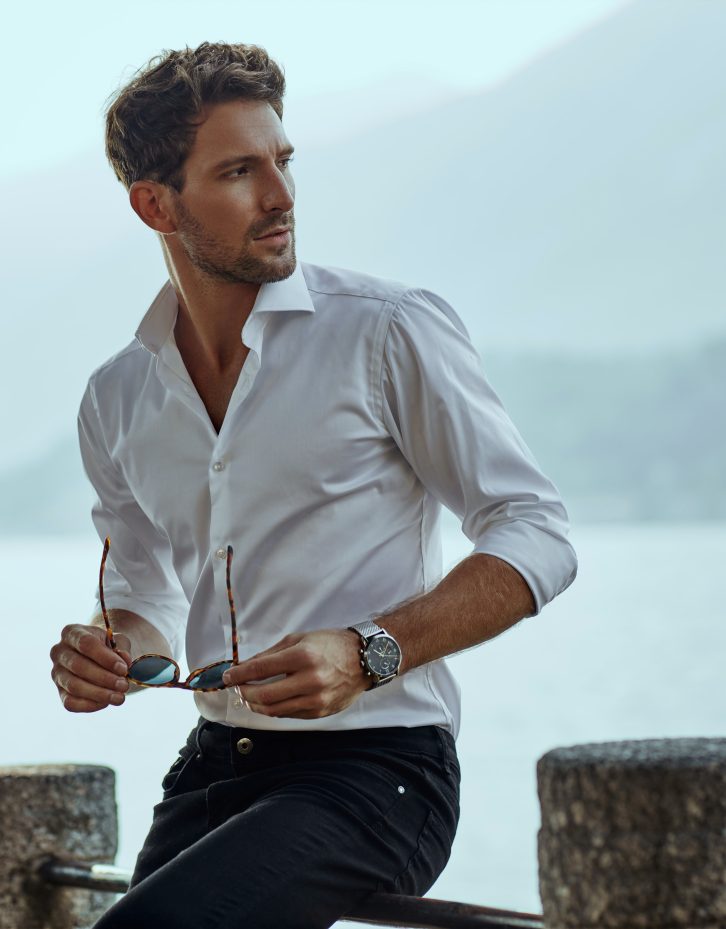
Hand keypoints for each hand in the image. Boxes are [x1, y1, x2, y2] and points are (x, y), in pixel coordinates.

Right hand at [50, 624, 131, 712]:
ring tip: (119, 697)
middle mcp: (59, 652)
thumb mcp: (118, 640)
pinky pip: (70, 703)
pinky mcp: (60, 692)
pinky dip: (90, 705)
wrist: (101, 657)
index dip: (105, 658)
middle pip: (78, 666)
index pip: (86, 643)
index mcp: (72, 632)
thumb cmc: (109, 646)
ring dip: (99, 693)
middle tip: (124, 685)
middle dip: (104, 678)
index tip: (123, 668)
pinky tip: (106, 702)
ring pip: (74, 686)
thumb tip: (124, 662)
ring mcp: (57, 673)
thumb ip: (122, 648)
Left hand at [222, 629, 368, 719]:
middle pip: (263, 696)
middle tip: (237, 687)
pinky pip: (289, 715)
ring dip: (256, 705)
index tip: (228, 676)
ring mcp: (316, 700)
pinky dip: (275, 709)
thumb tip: (245, 667)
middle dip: (244, 693)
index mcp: (303, 657)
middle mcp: (310, 680)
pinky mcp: (320, 712)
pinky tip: (271, 700)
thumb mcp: (300, 639)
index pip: (260, 669)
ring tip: (250, 696)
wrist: (365, 659)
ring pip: (274, 711)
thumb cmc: (331, 644)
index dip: (239, 674)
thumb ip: (271, 654)